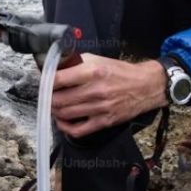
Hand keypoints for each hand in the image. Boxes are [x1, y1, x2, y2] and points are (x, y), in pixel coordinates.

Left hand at [51, 54, 166, 137]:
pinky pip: (78, 130)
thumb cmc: (121, 72)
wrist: (146, 86)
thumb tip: (56, 67)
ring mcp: (100, 108)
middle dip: (48, 98)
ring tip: (54, 105)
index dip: (46, 81)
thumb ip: (76, 63)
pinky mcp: (104, 122)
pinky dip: (65, 127)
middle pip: (58, 99)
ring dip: (54, 111)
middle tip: (47, 95)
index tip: (43, 81)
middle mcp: (95, 91)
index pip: (58, 79)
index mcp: (93, 72)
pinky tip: (63, 120)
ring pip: (64, 114)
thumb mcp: (98, 60)